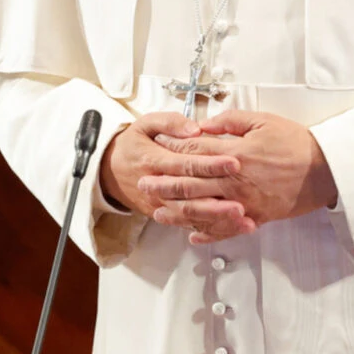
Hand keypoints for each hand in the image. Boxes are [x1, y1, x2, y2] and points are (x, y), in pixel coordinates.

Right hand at [99, 111, 253, 238]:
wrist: (110, 171)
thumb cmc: (133, 145)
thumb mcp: (145, 124)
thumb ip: (170, 123)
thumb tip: (195, 129)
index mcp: (154, 160)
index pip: (186, 164)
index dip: (210, 164)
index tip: (233, 162)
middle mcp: (158, 186)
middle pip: (190, 196)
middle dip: (218, 201)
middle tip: (242, 202)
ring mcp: (161, 204)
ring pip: (191, 216)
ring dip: (218, 221)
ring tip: (243, 221)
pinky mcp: (166, 215)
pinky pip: (189, 225)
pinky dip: (211, 231)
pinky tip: (231, 230)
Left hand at [145, 110, 337, 243]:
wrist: (325, 170)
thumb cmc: (296, 142)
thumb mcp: (263, 120)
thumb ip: (231, 122)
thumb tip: (204, 125)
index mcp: (234, 154)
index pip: (194, 153)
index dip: (172, 150)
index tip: (155, 148)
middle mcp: (234, 181)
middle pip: (190, 184)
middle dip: (163, 183)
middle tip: (142, 183)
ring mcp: (243, 202)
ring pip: (202, 210)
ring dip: (177, 212)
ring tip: (158, 212)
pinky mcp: (255, 217)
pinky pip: (226, 230)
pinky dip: (208, 234)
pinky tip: (192, 236)